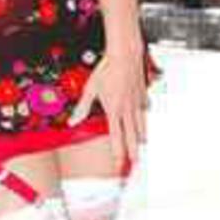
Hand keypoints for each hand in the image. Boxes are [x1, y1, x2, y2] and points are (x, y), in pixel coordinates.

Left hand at [67, 47, 148, 166]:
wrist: (125, 54)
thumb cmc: (108, 69)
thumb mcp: (90, 88)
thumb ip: (82, 107)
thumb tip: (73, 121)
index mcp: (114, 111)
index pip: (117, 138)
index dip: (118, 154)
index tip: (118, 165)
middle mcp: (128, 110)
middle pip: (133, 137)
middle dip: (134, 153)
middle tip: (134, 164)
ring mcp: (138, 103)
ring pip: (142, 126)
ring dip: (141, 138)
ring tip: (140, 146)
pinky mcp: (143, 95)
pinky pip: (146, 110)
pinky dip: (144, 116)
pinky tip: (144, 117)